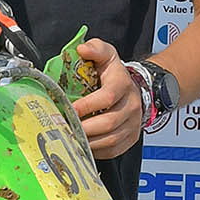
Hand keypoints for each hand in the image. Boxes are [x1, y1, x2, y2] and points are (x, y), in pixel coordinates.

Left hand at [70, 38, 142, 159]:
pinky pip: (113, 150)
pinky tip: (81, 146)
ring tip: (70, 139)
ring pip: (111, 139)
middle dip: (84, 127)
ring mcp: (133, 124)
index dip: (87, 105)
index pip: (107, 97)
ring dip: (89, 141)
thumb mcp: (106, 54)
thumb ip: (95, 48)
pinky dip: (96, 150)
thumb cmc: (113, 73)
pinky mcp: (130, 138)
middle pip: (109, 122)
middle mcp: (131, 105)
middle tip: (65, 128)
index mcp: (123, 84)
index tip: (69, 109)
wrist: (134, 89)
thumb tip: (82, 49)